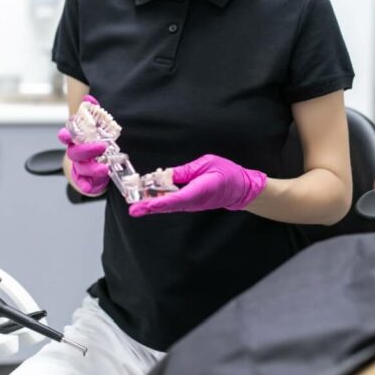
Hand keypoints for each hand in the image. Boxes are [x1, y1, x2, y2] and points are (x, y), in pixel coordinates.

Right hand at [58, 94, 109, 195]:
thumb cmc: (95, 145)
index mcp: (76, 141)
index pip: (67, 136)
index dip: (65, 135)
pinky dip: (86, 186)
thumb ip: (92, 112)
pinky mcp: (85, 181)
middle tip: (101, 146)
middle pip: (76, 153)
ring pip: (82, 168)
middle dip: (87, 150)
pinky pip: (84, 184)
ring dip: (91, 169)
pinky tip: (90, 187)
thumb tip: (89, 97)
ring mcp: (79, 169)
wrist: (95, 169)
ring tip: (103, 168)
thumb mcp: (96, 128)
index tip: (65, 134)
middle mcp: (75, 155)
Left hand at [128, 154, 266, 215]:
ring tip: (135, 208)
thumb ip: (186, 171)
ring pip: (169, 206)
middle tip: (134, 210)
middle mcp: (194, 201)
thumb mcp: (207, 164)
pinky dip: (159, 203)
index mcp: (201, 190)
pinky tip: (146, 202)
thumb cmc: (227, 174)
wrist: (240, 189)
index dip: (162, 201)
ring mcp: (191, 204)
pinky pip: (173, 204)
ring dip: (152, 206)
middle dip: (150, 207)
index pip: (179, 197)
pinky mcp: (189, 203)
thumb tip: (167, 174)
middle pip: (170, 205)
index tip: (149, 204)